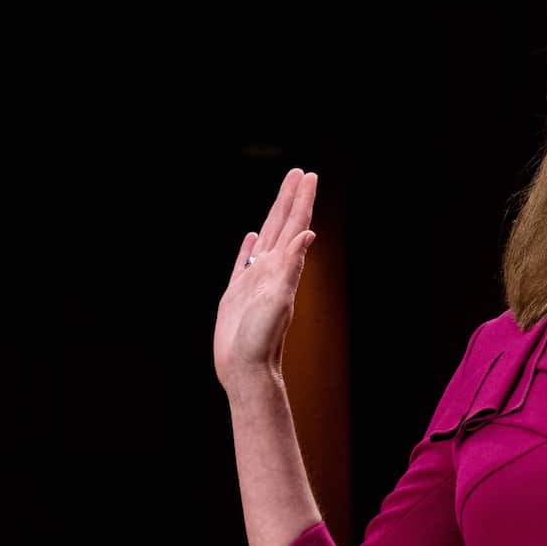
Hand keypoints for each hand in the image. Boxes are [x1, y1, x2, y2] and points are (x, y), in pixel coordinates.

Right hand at [214, 168, 317, 400]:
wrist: (246, 372)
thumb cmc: (261, 341)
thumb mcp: (279, 300)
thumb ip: (292, 267)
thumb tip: (308, 233)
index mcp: (282, 268)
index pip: (295, 226)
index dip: (302, 200)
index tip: (309, 175)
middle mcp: (271, 271)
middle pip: (282, 226)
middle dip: (291, 199)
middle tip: (299, 173)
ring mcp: (254, 281)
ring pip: (265, 239)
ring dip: (274, 217)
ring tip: (281, 197)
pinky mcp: (237, 294)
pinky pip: (243, 262)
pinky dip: (248, 247)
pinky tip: (251, 237)